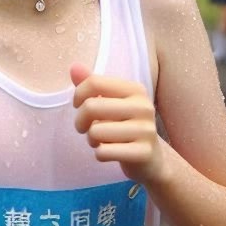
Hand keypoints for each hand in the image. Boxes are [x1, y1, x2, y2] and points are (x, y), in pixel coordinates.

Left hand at [71, 63, 163, 184]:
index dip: (78, 96)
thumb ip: (93, 85)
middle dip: (80, 121)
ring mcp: (145, 130)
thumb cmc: (125, 127)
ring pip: (95, 132)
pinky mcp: (143, 153)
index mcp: (135, 90)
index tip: (79, 106)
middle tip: (86, 129)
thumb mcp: (112, 103)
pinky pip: (103, 152)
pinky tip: (110, 153)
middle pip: (91, 107)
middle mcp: (143, 107)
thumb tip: (74, 66)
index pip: (93, 82)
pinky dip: (100, 154)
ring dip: (92, 140)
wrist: (152, 159)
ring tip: (102, 142)